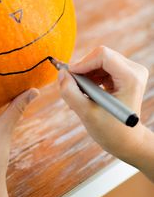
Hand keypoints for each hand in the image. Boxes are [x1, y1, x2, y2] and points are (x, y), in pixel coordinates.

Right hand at [58, 46, 153, 179]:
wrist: (127, 141)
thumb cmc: (112, 132)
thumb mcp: (87, 114)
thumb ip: (70, 93)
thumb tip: (61, 73)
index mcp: (130, 78)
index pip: (103, 55)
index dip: (83, 63)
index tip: (70, 76)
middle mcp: (133, 70)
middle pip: (100, 55)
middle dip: (83, 70)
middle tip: (73, 88)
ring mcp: (130, 71)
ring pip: (98, 60)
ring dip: (85, 74)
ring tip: (80, 94)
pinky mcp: (124, 73)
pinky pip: (100, 66)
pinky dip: (89, 77)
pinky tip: (86, 92)